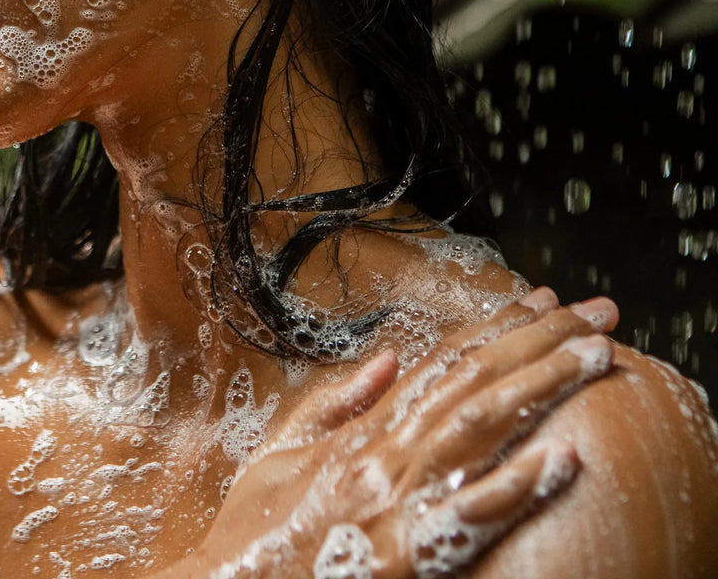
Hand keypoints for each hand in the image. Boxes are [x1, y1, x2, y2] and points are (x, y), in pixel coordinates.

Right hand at [183, 289, 617, 578]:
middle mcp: (382, 454)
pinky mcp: (404, 554)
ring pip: (479, 428)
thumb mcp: (283, 450)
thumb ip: (337, 402)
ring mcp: (395, 501)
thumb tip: (391, 358)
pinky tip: (563, 458)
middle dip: (539, 341)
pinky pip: (469, 515)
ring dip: (542, 387)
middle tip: (596, 312)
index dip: (494, 326)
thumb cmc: (254, 530)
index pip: (441, 363)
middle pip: (474, 381)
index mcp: (359, 432)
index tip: (539, 298)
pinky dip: (517, 485)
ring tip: (597, 357)